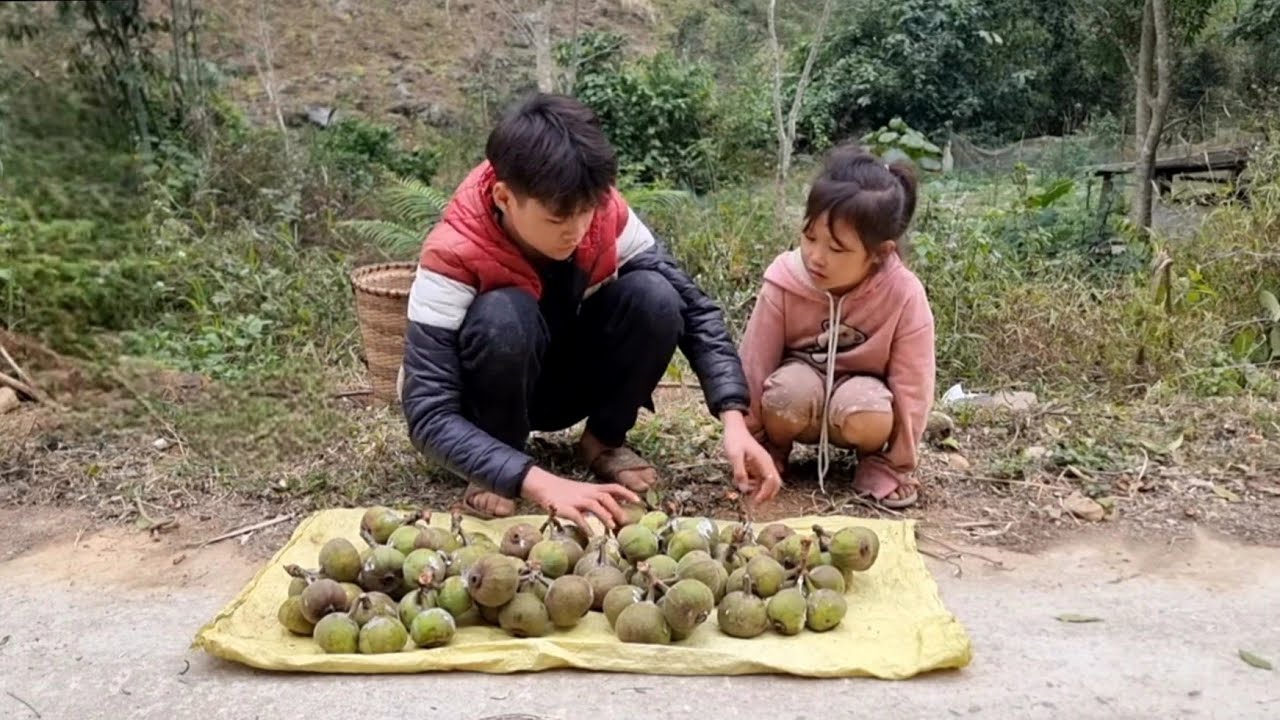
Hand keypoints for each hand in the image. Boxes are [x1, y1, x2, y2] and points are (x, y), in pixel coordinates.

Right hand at [520, 466, 638, 532]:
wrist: (544, 487)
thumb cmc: (567, 493)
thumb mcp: (585, 493)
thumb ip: (599, 501)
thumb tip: (617, 511)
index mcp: (593, 488)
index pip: (614, 487)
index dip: (627, 493)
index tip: (638, 501)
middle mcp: (587, 493)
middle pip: (606, 497)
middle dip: (617, 508)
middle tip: (625, 522)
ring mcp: (576, 500)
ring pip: (594, 504)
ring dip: (605, 515)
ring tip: (612, 526)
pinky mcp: (565, 508)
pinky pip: (577, 516)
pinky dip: (585, 525)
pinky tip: (590, 534)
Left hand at [721, 410, 781, 503]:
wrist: (734, 428)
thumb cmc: (734, 440)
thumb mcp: (734, 456)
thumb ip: (739, 472)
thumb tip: (744, 489)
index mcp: (764, 461)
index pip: (772, 481)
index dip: (765, 494)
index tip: (754, 502)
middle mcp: (767, 464)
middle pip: (775, 484)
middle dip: (766, 495)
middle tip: (754, 502)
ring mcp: (763, 465)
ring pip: (768, 483)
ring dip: (760, 491)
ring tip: (746, 492)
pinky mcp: (757, 466)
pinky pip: (760, 479)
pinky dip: (755, 485)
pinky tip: (744, 484)